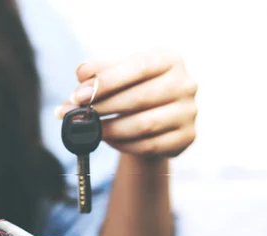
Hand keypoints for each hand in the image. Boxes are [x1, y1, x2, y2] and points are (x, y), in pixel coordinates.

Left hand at [56, 51, 197, 158]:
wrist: (157, 117)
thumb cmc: (134, 88)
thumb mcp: (118, 73)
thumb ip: (99, 71)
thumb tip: (81, 73)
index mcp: (170, 58)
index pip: (139, 67)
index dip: (107, 81)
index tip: (79, 96)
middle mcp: (185, 83)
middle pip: (139, 98)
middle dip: (103, 108)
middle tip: (78, 115)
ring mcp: (188, 112)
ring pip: (143, 125)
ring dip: (110, 129)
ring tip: (90, 129)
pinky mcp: (186, 137)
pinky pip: (149, 145)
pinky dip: (123, 145)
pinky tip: (108, 139)